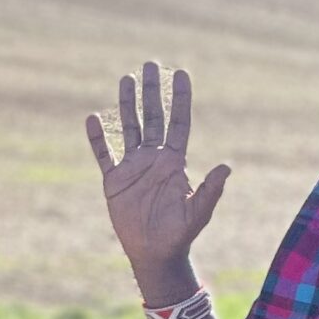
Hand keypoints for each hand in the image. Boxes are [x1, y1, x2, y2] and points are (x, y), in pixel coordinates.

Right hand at [85, 61, 230, 294]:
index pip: (178, 122)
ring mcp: (133, 168)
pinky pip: (104, 154)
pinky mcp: (114, 181)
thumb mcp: (198, 211)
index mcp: (174, 161)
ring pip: (129, 128)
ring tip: (125, 78)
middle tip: (150, 64)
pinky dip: (97, 138)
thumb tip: (226, 166)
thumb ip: (210, 189)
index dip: (180, 98)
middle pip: (152, 117)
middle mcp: (154, 159)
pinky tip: (92, 119)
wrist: (155, 253)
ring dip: (127, 104)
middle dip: (152, 91)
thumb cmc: (180, 234)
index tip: (180, 73)